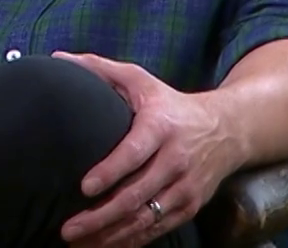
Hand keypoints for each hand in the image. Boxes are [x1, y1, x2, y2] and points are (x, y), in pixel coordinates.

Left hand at [52, 51, 242, 246]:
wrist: (228, 129)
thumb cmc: (171, 104)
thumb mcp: (141, 80)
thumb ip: (100, 69)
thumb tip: (59, 58)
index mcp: (161, 127)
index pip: (135, 153)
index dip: (110, 171)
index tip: (84, 186)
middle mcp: (176, 160)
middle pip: (137, 195)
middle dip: (100, 216)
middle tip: (67, 228)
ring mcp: (185, 187)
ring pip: (146, 219)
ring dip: (111, 235)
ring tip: (77, 243)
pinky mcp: (190, 207)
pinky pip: (157, 230)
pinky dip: (130, 241)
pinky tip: (104, 245)